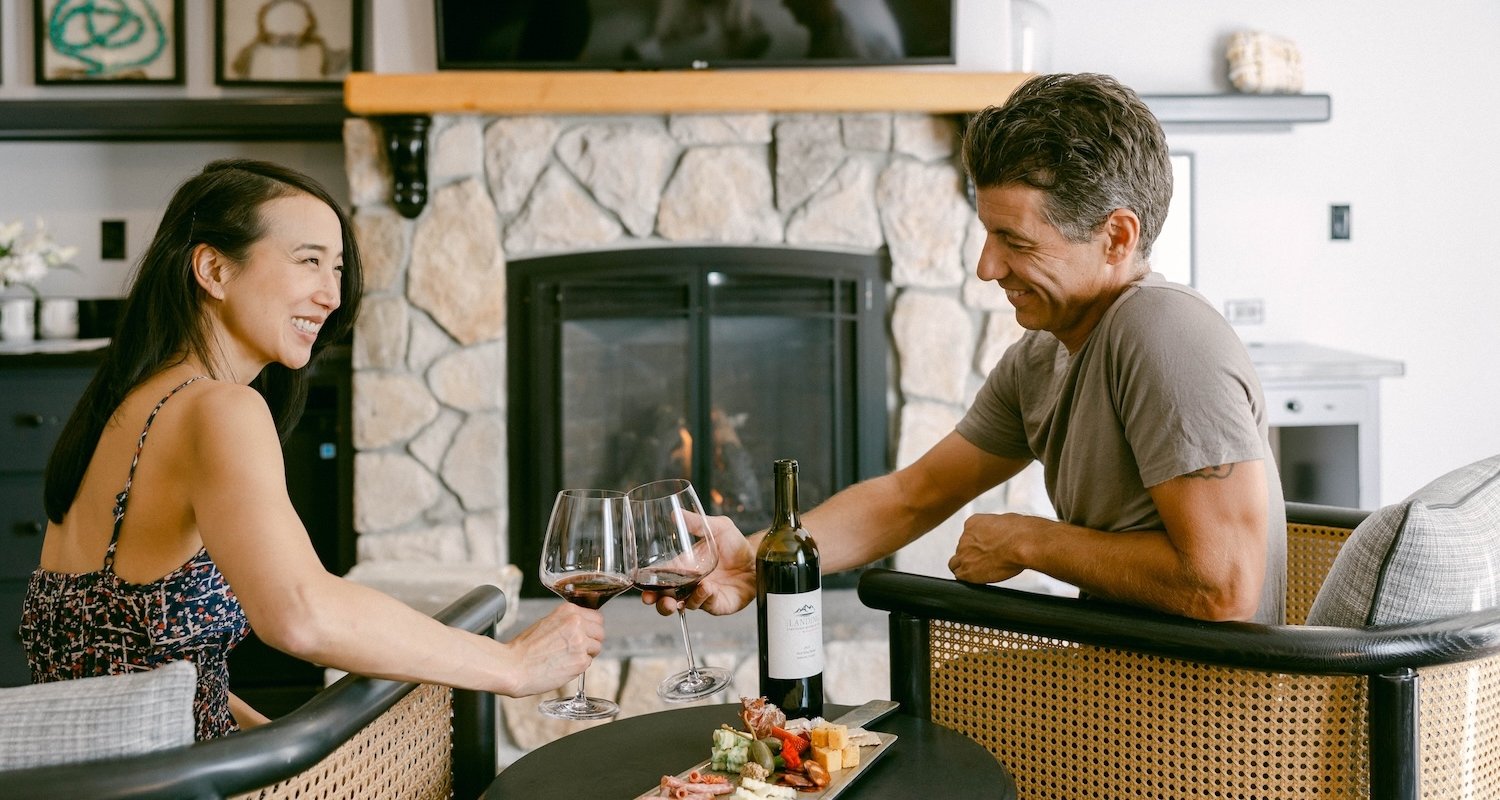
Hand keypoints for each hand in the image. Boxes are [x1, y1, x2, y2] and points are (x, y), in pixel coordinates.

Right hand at [500, 602, 604, 696]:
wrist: (513, 666)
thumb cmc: (524, 648)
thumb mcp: (547, 623)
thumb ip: (567, 622)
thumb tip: (583, 626)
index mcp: (568, 611)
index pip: (596, 616)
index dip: (590, 628)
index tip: (584, 634)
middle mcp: (577, 623)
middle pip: (600, 632)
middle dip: (591, 641)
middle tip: (576, 648)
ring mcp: (580, 642)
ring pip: (597, 647)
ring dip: (586, 654)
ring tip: (567, 657)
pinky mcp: (581, 661)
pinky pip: (588, 663)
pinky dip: (579, 666)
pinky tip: (563, 665)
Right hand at [640, 514, 755, 616]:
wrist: (757, 557)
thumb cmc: (735, 543)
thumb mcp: (717, 527)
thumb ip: (696, 523)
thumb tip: (675, 513)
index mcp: (684, 567)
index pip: (661, 578)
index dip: (649, 584)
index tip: (641, 586)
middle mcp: (691, 584)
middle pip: (667, 598)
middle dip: (658, 601)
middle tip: (651, 599)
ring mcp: (704, 595)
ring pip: (684, 605)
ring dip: (678, 602)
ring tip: (677, 598)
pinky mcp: (719, 604)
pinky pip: (707, 605)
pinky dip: (703, 598)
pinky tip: (706, 588)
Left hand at [948, 512, 1030, 583]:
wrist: (1022, 543)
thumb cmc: (1020, 532)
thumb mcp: (1006, 521)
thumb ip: (996, 528)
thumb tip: (999, 534)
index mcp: (972, 523)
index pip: (968, 535)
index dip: (977, 544)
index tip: (985, 548)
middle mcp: (965, 538)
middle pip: (962, 549)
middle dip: (972, 554)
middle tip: (985, 559)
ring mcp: (964, 554)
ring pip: (956, 563)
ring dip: (966, 566)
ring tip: (980, 569)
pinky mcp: (967, 570)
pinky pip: (959, 576)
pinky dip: (967, 577)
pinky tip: (976, 577)